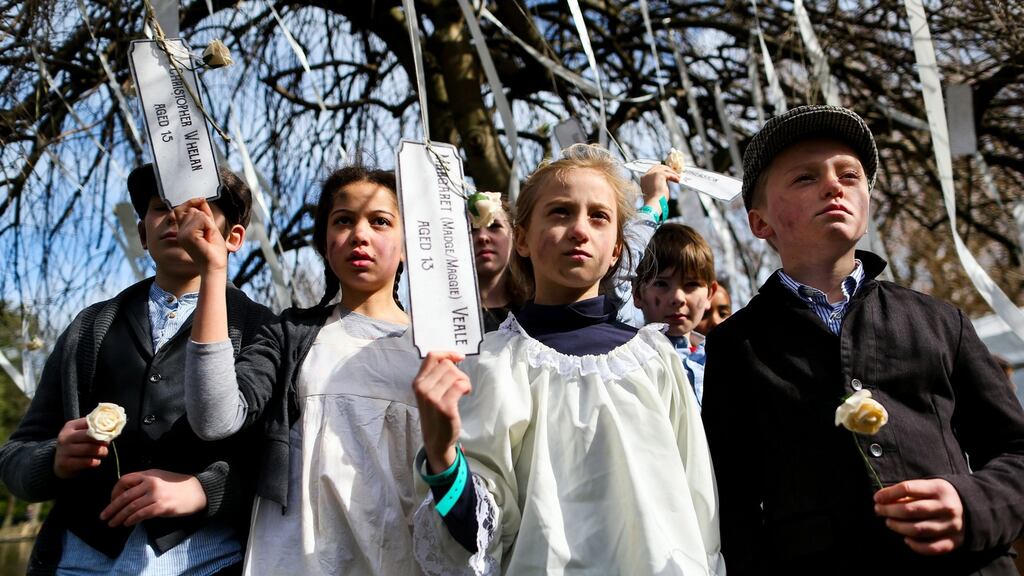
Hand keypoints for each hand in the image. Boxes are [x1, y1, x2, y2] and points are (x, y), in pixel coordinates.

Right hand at [53, 417, 107, 478]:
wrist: (58, 462)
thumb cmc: (76, 445)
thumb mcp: (80, 434)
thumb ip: (93, 429)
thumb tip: (113, 427)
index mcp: (70, 426)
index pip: (89, 422)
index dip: (102, 427)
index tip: (110, 431)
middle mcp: (65, 437)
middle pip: (89, 436)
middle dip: (102, 440)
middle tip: (107, 444)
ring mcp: (63, 450)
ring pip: (88, 449)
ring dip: (101, 451)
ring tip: (104, 452)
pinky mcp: (65, 463)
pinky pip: (85, 462)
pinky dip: (95, 462)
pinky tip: (96, 461)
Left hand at [100, 469, 206, 526]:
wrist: (198, 491)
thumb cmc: (178, 486)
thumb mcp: (160, 478)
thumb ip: (144, 483)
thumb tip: (126, 496)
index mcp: (149, 474)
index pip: (124, 480)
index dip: (114, 492)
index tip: (112, 501)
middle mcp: (150, 482)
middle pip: (124, 496)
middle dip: (112, 508)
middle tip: (103, 517)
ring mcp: (156, 494)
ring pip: (130, 507)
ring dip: (119, 517)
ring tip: (112, 524)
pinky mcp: (161, 506)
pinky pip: (141, 514)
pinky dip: (131, 520)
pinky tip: (127, 524)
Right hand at [175, 198, 226, 272]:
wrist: (215, 266)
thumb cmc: (214, 250)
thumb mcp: (210, 228)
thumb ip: (205, 215)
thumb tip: (201, 200)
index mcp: (183, 231)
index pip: (181, 209)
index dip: (191, 202)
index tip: (202, 199)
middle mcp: (180, 232)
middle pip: (192, 210)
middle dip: (206, 218)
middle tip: (209, 234)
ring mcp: (182, 234)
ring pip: (197, 213)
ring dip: (208, 223)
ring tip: (208, 236)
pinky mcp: (187, 235)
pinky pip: (201, 218)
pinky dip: (209, 226)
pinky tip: (208, 237)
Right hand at [413, 351, 470, 473]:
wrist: (435, 439)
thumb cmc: (435, 413)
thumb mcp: (428, 392)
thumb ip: (435, 376)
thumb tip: (453, 358)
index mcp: (417, 382)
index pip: (431, 356)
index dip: (448, 353)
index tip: (459, 357)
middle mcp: (422, 388)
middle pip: (447, 364)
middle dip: (458, 371)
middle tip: (461, 383)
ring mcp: (432, 398)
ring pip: (455, 374)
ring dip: (464, 380)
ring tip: (463, 390)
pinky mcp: (445, 407)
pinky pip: (460, 385)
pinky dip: (467, 387)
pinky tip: (465, 393)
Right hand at [639, 164, 678, 208]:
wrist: (654, 202)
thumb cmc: (654, 199)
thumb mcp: (654, 189)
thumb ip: (656, 182)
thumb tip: (665, 180)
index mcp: (643, 179)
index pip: (653, 170)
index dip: (661, 171)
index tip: (668, 174)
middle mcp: (647, 175)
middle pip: (658, 167)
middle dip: (667, 170)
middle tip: (674, 174)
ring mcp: (652, 173)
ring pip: (664, 169)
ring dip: (672, 173)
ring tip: (677, 177)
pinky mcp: (659, 174)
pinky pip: (669, 174)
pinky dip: (674, 177)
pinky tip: (678, 180)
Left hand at [874, 479, 964, 554]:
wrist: (975, 506)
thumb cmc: (942, 495)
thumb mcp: (930, 486)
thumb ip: (909, 492)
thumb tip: (882, 499)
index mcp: (939, 488)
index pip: (908, 488)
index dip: (888, 494)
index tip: (877, 497)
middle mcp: (947, 507)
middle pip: (911, 510)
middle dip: (889, 511)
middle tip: (879, 510)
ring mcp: (952, 525)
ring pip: (919, 530)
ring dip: (899, 527)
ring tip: (889, 523)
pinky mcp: (955, 541)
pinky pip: (932, 548)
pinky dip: (916, 546)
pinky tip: (906, 539)